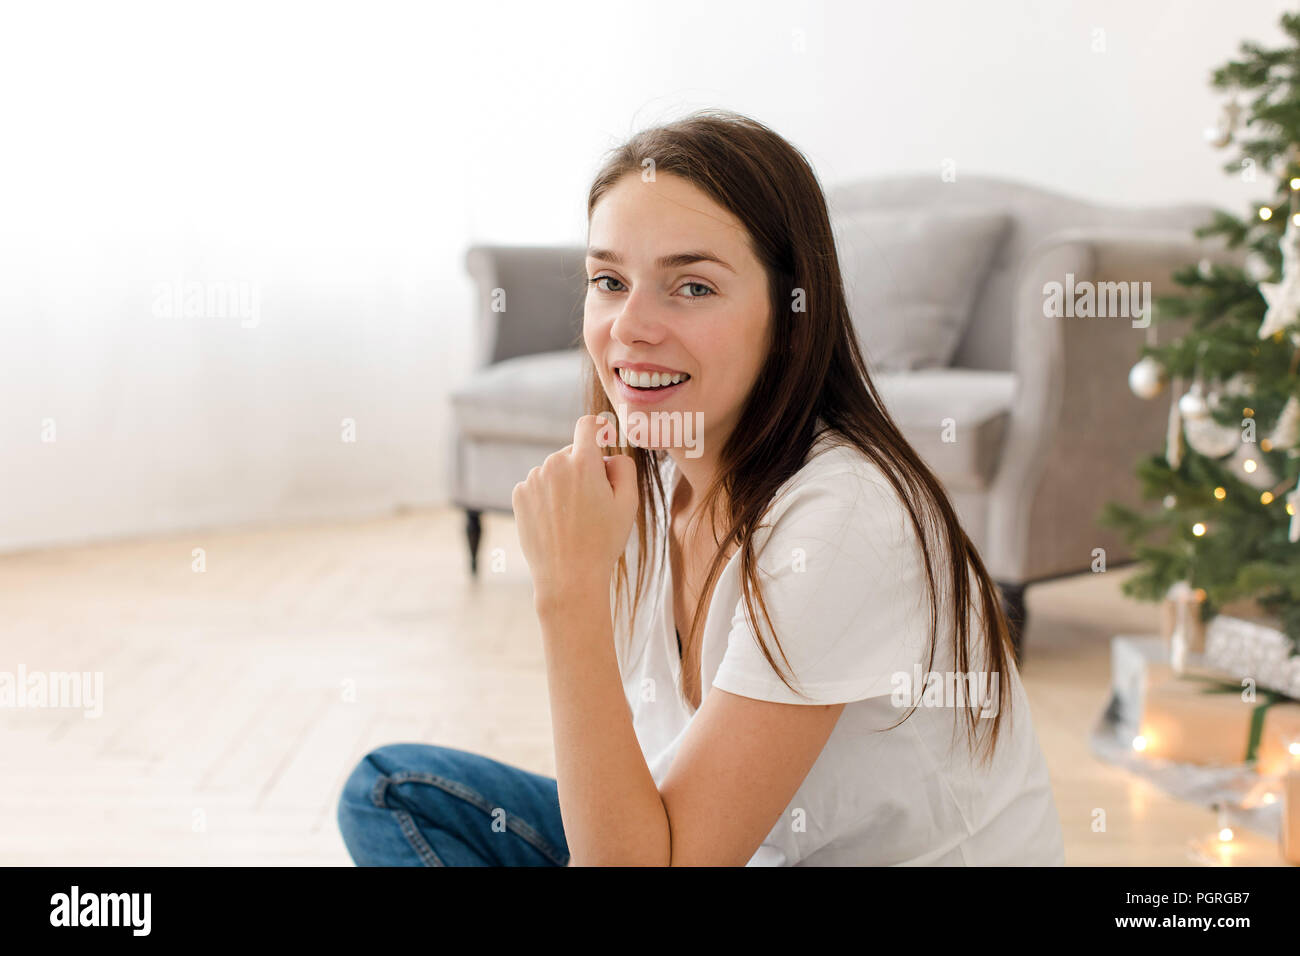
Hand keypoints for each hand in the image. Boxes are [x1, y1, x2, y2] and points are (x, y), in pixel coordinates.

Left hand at [511, 415, 638, 606]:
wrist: (568, 577)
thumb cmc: (603, 541)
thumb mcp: (628, 504)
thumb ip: (624, 467)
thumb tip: (610, 454)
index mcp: (583, 462)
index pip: (589, 425)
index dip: (600, 429)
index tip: (605, 439)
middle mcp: (554, 464)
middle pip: (572, 452)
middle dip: (585, 468)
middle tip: (595, 503)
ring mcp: (533, 479)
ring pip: (555, 470)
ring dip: (565, 483)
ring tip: (574, 518)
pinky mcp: (519, 495)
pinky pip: (539, 485)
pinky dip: (548, 496)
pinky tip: (556, 521)